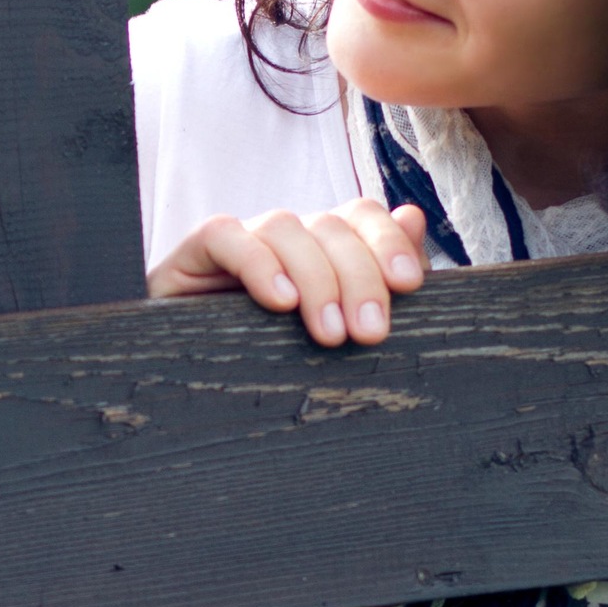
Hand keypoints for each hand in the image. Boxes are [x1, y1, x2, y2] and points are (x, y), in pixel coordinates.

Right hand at [146, 200, 429, 345]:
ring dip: (315, 279)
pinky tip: (279, 301)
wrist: (198, 390)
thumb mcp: (342, 325)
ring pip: (286, 228)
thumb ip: (380, 275)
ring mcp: (242, 239)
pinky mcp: (195, 253)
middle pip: (331, 226)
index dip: (388, 241)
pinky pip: (226, 236)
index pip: (361, 216)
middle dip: (359, 278)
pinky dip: (258, 264)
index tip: (409, 284)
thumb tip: (413, 218)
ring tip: (329, 333)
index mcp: (325, 246)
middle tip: (370, 332)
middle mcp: (287, 235)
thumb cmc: (278, 358)